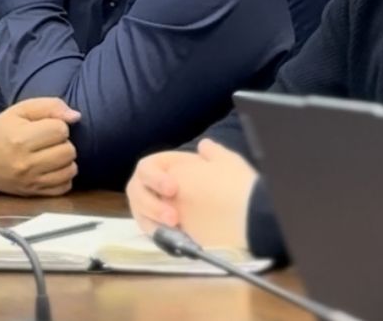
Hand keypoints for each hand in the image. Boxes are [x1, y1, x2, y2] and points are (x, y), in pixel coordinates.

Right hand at [0, 97, 81, 195]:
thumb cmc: (2, 129)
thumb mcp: (21, 110)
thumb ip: (50, 106)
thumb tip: (76, 116)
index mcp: (20, 139)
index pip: (61, 130)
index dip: (57, 125)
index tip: (45, 126)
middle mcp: (25, 163)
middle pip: (68, 151)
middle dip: (63, 142)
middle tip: (49, 140)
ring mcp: (29, 181)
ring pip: (70, 170)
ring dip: (65, 160)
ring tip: (51, 153)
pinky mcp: (33, 193)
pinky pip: (64, 187)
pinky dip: (63, 176)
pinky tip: (52, 168)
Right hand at [127, 139, 256, 248]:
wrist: (246, 218)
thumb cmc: (231, 189)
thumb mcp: (227, 166)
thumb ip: (213, 154)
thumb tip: (204, 144)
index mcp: (166, 168)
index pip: (146, 169)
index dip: (155, 179)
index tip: (173, 189)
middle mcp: (155, 186)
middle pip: (136, 192)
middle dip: (152, 204)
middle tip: (173, 216)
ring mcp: (155, 208)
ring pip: (140, 212)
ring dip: (154, 220)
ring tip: (175, 227)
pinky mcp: (160, 228)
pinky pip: (150, 230)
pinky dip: (158, 233)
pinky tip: (174, 237)